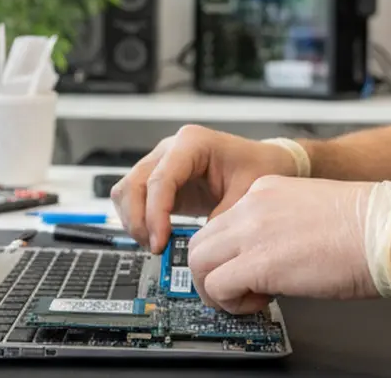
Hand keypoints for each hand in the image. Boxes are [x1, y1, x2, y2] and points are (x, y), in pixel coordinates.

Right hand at [110, 125, 300, 252]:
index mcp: (192, 143)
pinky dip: (137, 220)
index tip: (160, 242)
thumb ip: (221, 218)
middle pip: (135, 184)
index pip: (160, 179)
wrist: (263, 162)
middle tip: (155, 247)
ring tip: (154, 244)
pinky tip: (155, 237)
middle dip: (139, 220)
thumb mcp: (248, 192)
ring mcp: (161, 163)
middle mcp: (170, 149)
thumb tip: (197, 246)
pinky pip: (133, 199)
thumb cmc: (258, 167)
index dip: (155, 213)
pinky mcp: (159, 181)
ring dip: (134, 221)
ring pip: (126, 191)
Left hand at [187, 176, 378, 313]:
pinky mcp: (259, 262)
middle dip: (210, 273)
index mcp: (266, 191)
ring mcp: (253, 231)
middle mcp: (253, 206)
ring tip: (247, 299)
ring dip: (216, 289)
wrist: (390, 231)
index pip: (220, 223)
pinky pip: (218, 286)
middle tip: (237, 291)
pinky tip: (260, 302)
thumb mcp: (311, 214)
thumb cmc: (370, 228)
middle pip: (199, 241)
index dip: (228, 254)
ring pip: (198, 262)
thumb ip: (282, 228)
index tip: (243, 271)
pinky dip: (231, 303)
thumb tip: (270, 259)